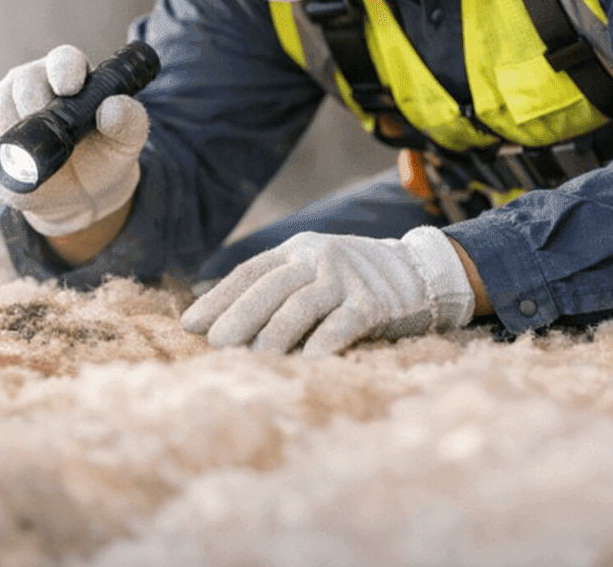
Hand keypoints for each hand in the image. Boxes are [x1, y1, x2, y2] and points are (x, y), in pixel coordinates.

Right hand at [0, 45, 148, 235]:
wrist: (77, 195)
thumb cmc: (104, 159)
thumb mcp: (127, 144)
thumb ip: (129, 122)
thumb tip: (113, 107)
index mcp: (72, 74)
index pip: (63, 60)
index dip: (63, 71)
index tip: (68, 90)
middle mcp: (33, 80)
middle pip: (20, 82)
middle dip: (31, 110)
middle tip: (48, 138)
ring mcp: (3, 101)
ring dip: (11, 133)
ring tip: (34, 155)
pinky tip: (13, 162)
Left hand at [181, 227, 474, 356]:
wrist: (421, 271)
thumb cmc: (353, 283)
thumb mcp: (313, 275)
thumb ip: (276, 292)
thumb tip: (217, 327)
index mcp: (296, 250)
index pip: (250, 272)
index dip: (219, 297)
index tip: (190, 325)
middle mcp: (317, 257)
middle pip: (272, 286)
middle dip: (241, 315)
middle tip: (217, 345)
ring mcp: (347, 277)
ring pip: (303, 304)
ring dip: (277, 334)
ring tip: (255, 359)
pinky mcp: (375, 300)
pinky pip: (346, 321)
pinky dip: (327, 340)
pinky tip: (310, 361)